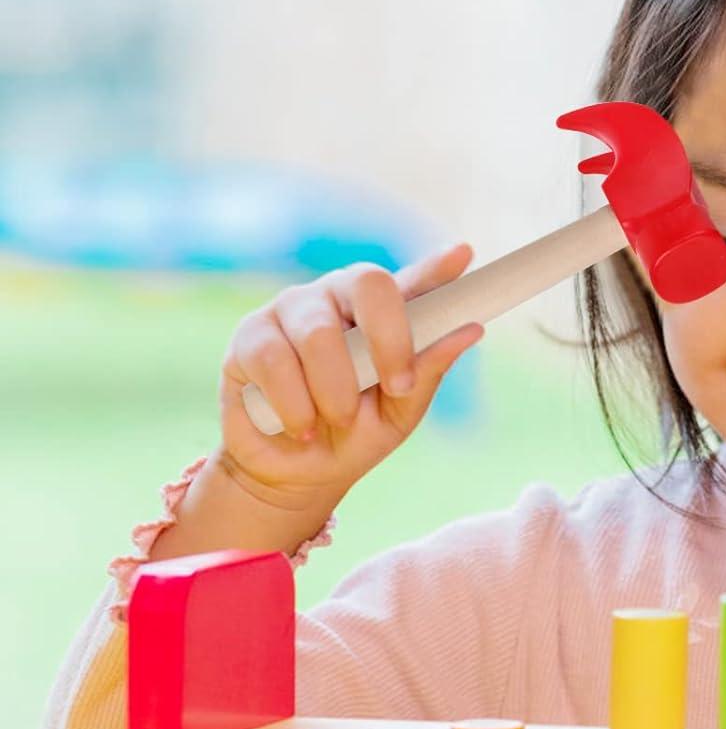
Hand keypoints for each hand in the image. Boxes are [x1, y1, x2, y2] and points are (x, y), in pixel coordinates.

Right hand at [219, 242, 483, 510]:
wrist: (293, 473)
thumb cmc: (352, 435)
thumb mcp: (398, 412)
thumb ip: (427, 372)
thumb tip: (471, 330)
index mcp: (382, 315)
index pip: (414, 281)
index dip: (437, 267)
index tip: (464, 255)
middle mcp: (339, 299)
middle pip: (369, 282)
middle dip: (390, 339)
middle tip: (397, 387)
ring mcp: (292, 310)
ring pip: (319, 334)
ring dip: (336, 391)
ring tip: (336, 421)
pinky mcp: (249, 335)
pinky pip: (275, 361)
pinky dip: (295, 405)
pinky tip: (299, 425)